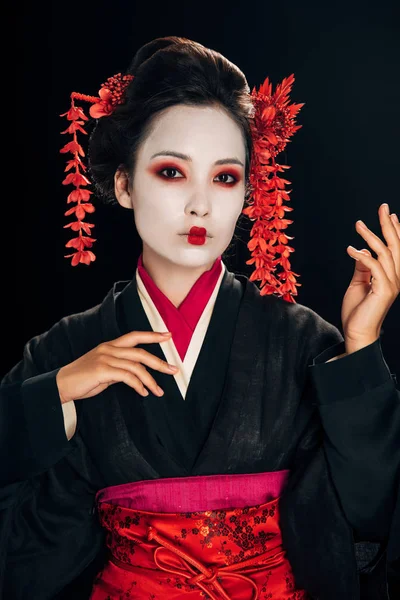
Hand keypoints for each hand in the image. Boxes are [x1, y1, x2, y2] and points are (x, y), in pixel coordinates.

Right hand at [56, 331, 178, 403]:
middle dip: (159, 361)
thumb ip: (119, 368)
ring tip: (159, 391)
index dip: (152, 335)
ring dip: (151, 380)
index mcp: (110, 346)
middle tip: (173, 370)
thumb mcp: (104, 369)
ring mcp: (105, 358)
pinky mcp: (103, 370)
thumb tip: (136, 374)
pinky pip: (128, 377)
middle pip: (140, 353)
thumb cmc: (83, 379)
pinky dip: (138, 385)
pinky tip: (143, 392)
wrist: (62, 385)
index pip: (134, 336)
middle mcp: (109, 349)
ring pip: (137, 367)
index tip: (168, 336)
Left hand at [342, 203, 399, 350]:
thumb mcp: (359, 283)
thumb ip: (363, 267)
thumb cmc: (357, 311)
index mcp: (393, 276)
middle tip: (382, 206)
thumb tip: (361, 251)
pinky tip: (350, 249)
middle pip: (395, 245)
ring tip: (358, 224)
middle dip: (388, 224)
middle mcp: (396, 278)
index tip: (389, 214)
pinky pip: (373, 266)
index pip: (397, 248)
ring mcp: (392, 284)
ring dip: (370, 236)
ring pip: (384, 252)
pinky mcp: (383, 290)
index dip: (395, 230)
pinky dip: (361, 255)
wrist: (357, 332)